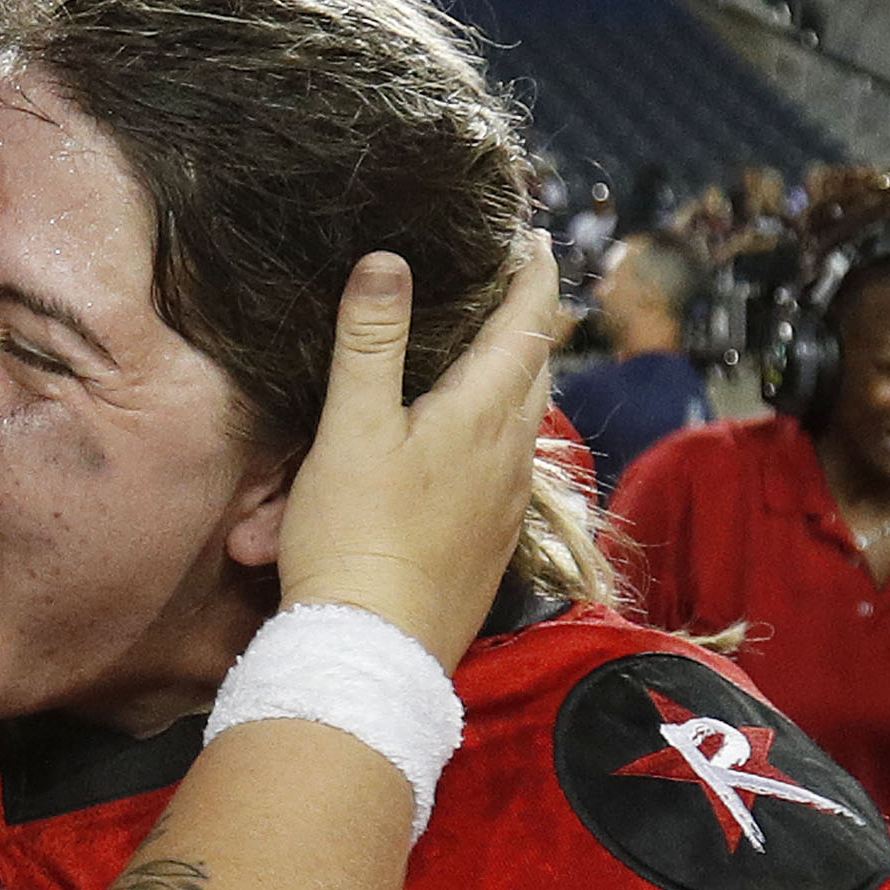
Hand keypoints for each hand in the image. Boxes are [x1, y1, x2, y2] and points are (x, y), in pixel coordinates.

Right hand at [278, 235, 558, 671]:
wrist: (374, 648)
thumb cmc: (354, 538)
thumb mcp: (350, 428)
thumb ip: (370, 341)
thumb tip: (389, 261)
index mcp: (480, 415)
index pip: (524, 326)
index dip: (533, 277)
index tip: (538, 240)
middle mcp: (508, 456)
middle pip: (536, 372)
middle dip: (531, 323)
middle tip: (523, 287)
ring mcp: (505, 505)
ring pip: (527, 422)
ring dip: (521, 379)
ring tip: (507, 355)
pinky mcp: (491, 545)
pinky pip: (511, 468)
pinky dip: (504, 432)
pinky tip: (481, 446)